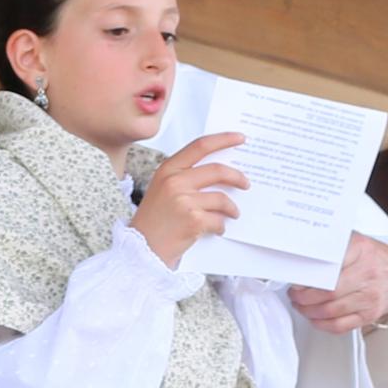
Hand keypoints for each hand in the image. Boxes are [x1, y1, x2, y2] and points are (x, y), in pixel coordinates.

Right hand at [132, 133, 247, 267]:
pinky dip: (221, 226)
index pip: (200, 146)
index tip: (240, 138)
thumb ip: (184, 177)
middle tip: (246, 183)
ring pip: (222, 198)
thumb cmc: (153, 221)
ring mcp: (184, 200)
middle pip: (217, 170)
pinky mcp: (193, 219)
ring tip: (232, 214)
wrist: (141, 249)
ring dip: (231, 208)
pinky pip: (218, 219)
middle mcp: (175, 181)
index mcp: (167, 169)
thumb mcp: (162, 189)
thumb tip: (219, 171)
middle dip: (237, 177)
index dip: (223, 139)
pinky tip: (217, 230)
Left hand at [292, 230, 387, 334]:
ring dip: (309, 311)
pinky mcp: (369, 315)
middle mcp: (367, 273)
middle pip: (328, 292)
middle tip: (294, 295)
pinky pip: (340, 326)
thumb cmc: (373, 259)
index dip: (307, 276)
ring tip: (301, 306)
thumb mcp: (355, 242)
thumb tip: (301, 255)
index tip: (295, 280)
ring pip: (331, 311)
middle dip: (304, 297)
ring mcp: (370, 296)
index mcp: (360, 250)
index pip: (328, 265)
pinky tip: (315, 318)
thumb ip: (332, 246)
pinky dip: (322, 324)